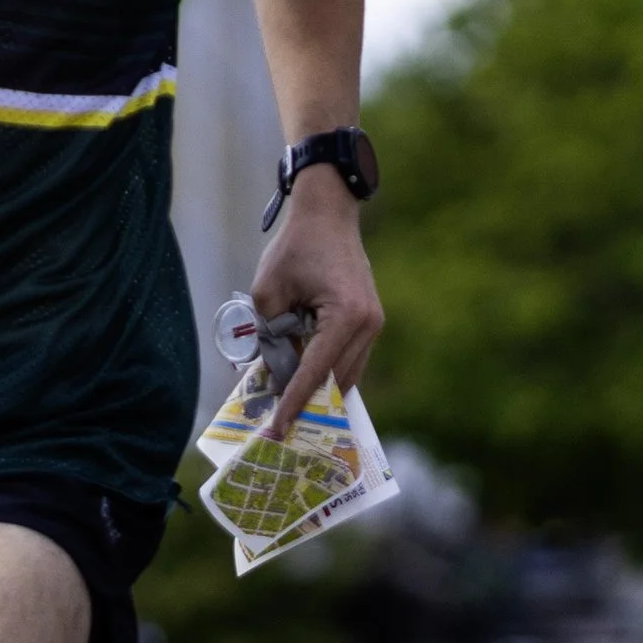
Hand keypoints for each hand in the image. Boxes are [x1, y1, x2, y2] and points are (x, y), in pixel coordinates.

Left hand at [251, 176, 381, 438]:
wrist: (328, 213)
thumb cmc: (295, 247)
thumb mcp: (268, 292)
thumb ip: (269, 337)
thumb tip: (268, 377)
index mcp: (346, 316)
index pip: (315, 372)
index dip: (293, 403)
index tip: (276, 429)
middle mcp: (368, 325)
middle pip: (336, 381)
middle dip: (307, 405)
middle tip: (278, 427)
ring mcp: (374, 324)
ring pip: (346, 375)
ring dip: (319, 391)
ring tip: (288, 410)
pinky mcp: (370, 322)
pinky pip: (349, 360)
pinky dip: (327, 374)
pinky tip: (304, 384)